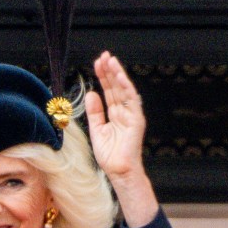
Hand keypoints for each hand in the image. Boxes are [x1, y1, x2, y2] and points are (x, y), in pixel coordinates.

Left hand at [85, 51, 158, 227]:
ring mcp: (131, 114)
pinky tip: (119, 76)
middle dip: (109, 71)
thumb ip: (95, 112)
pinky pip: (131, 100)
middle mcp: (124, 111)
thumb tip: (91, 94)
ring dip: (117, 74)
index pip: (109, 90)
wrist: (118, 171)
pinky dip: (125, 87)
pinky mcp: (136, 119)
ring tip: (110, 61)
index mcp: (114, 113)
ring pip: (124, 90)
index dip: (103, 76)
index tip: (97, 63)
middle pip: (116, 87)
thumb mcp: (97, 130)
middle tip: (103, 56)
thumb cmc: (109, 155)